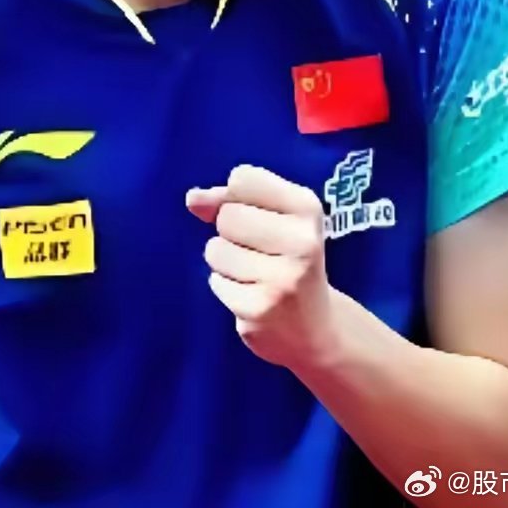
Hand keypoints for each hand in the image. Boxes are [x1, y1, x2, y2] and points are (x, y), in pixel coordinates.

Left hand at [187, 164, 340, 371]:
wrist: (315, 329)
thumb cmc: (285, 260)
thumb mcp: (270, 218)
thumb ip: (227, 199)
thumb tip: (193, 198)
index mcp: (307, 208)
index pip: (243, 178)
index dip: (235, 196)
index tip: (258, 215)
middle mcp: (303, 241)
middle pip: (226, 215)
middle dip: (230, 233)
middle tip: (259, 252)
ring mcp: (284, 278)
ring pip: (216, 249)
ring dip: (226, 263)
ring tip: (255, 275)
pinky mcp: (262, 308)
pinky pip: (215, 281)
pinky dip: (227, 288)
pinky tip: (253, 296)